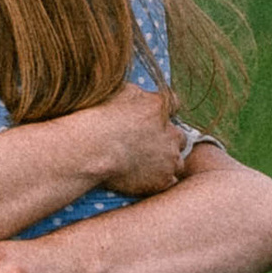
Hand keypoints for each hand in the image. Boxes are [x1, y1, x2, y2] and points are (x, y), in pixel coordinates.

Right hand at [81, 84, 193, 203]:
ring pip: (177, 162)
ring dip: (166, 162)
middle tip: (148, 145)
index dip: (163, 113)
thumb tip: (144, 95)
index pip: (174, 105)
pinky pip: (170, 181)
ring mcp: (169, 159)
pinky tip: (145, 179)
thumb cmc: (99, 118)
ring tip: (146, 165)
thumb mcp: (119, 91)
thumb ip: (138, 94)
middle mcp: (170, 133)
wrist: (92, 150)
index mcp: (160, 108)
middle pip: (179, 137)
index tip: (152, 119)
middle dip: (167, 140)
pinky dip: (160, 180)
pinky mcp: (163, 180)